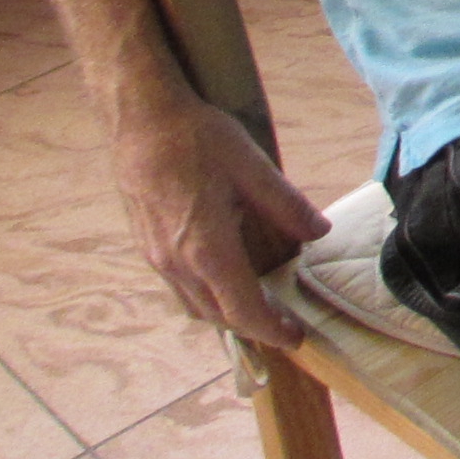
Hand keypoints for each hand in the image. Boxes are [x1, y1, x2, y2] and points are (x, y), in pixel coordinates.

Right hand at [113, 86, 329, 346]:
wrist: (141, 122)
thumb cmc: (197, 140)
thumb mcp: (253, 167)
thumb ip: (287, 205)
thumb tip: (319, 233)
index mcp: (206, 248)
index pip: (242, 308)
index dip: (271, 329)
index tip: (296, 338)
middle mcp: (176, 263)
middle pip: (218, 315)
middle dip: (254, 325)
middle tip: (286, 324)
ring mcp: (157, 257)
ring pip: (195, 304)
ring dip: (228, 313)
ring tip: (261, 306)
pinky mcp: (147, 246)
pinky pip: (180, 287)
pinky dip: (208, 295)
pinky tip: (225, 278)